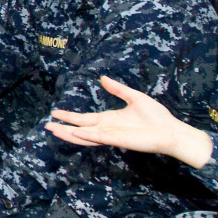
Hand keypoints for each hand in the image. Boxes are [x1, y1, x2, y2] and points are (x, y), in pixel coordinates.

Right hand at [44, 75, 214, 167]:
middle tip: (47, 125)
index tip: (55, 113)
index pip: (84, 119)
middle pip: (79, 128)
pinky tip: (74, 132)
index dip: (69, 116)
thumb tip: (103, 78)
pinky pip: (98, 138)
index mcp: (108, 119)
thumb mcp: (134, 97)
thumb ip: (118, 89)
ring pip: (84, 136)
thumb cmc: (156, 116)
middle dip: (63, 127)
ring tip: (53, 130)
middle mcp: (106, 128)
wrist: (170, 130)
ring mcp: (110, 135)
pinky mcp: (118, 140)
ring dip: (68, 134)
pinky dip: (85, 136)